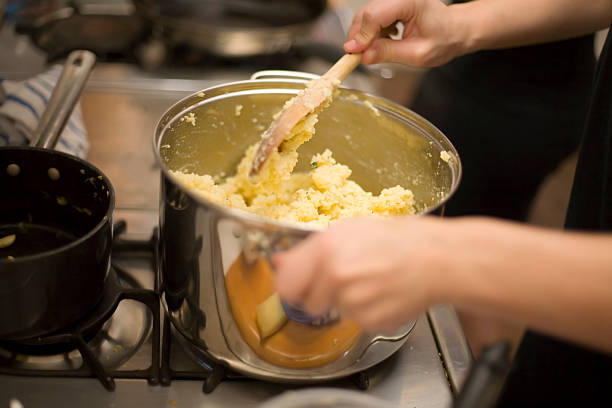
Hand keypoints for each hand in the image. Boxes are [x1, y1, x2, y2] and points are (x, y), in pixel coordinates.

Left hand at [273, 216, 450, 331]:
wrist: (437, 261)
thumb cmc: (399, 240)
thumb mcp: (351, 230)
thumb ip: (311, 249)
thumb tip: (281, 261)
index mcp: (327, 248)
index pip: (286, 283)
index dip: (289, 287)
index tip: (295, 287)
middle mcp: (336, 275)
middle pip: (307, 304)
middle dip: (319, 295)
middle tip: (342, 281)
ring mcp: (353, 302)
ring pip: (334, 311)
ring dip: (346, 301)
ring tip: (370, 281)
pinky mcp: (369, 321)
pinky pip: (357, 321)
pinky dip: (367, 311)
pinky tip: (382, 293)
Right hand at [343, 0, 463, 65]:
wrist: (455, 31)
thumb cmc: (444, 39)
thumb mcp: (417, 54)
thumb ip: (389, 53)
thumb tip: (364, 56)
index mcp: (409, 2)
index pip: (375, 15)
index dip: (362, 36)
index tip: (354, 53)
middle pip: (366, 13)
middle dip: (359, 37)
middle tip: (360, 56)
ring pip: (366, 16)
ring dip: (365, 36)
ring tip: (378, 49)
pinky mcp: (391, 4)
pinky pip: (372, 17)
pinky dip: (372, 32)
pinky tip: (384, 40)